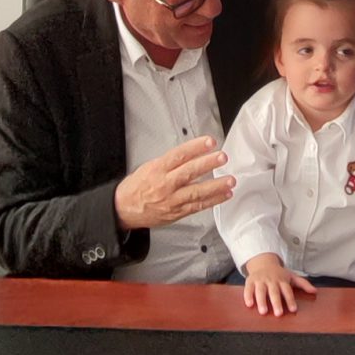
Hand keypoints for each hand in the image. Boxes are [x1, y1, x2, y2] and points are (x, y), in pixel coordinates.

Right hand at [114, 136, 232, 234]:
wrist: (124, 209)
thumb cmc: (137, 187)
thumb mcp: (149, 167)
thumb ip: (170, 162)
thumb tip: (192, 154)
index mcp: (158, 169)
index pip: (179, 155)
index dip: (195, 147)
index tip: (209, 142)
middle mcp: (165, 184)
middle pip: (189, 172)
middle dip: (208, 164)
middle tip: (222, 157)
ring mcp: (172, 200)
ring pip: (197, 192)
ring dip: (216, 186)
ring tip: (230, 180)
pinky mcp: (177, 212)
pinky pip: (198, 206)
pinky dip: (213, 200)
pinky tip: (225, 195)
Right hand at [244, 255, 317, 316]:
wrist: (263, 262)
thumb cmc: (279, 273)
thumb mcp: (292, 276)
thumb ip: (303, 284)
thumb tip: (315, 291)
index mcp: (282, 280)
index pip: (287, 291)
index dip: (290, 300)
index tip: (293, 309)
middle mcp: (271, 280)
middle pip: (274, 292)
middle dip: (276, 302)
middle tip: (279, 313)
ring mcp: (260, 280)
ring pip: (261, 291)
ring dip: (262, 301)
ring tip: (263, 312)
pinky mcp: (250, 281)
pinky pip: (248, 289)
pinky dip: (248, 296)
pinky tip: (249, 304)